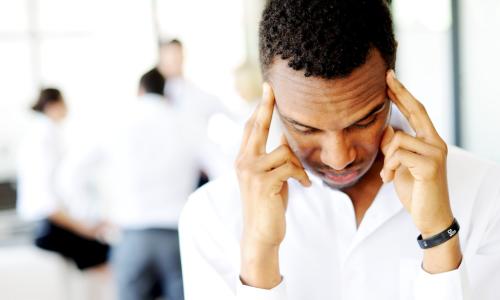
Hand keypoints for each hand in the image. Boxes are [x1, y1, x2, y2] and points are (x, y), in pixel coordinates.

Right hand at [236, 83, 310, 287]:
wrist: (262, 233)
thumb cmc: (268, 204)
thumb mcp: (271, 176)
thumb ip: (274, 157)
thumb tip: (285, 136)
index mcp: (244, 158)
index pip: (251, 128)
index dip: (259, 108)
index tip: (267, 89)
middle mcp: (243, 161)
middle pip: (257, 127)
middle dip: (266, 106)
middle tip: (271, 87)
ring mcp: (251, 171)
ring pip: (283, 151)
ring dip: (298, 165)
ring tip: (301, 179)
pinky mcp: (263, 182)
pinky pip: (290, 167)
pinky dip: (301, 175)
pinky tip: (304, 186)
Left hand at [380, 70, 460, 272]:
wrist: (429, 216)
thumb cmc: (415, 190)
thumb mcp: (400, 165)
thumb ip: (395, 147)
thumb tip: (387, 129)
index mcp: (429, 141)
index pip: (416, 111)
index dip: (403, 94)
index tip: (390, 78)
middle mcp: (436, 143)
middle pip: (416, 110)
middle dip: (399, 93)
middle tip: (386, 76)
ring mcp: (435, 153)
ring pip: (397, 139)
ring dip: (386, 158)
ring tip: (388, 175)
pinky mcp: (430, 165)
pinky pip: (398, 155)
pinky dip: (389, 167)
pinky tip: (390, 180)